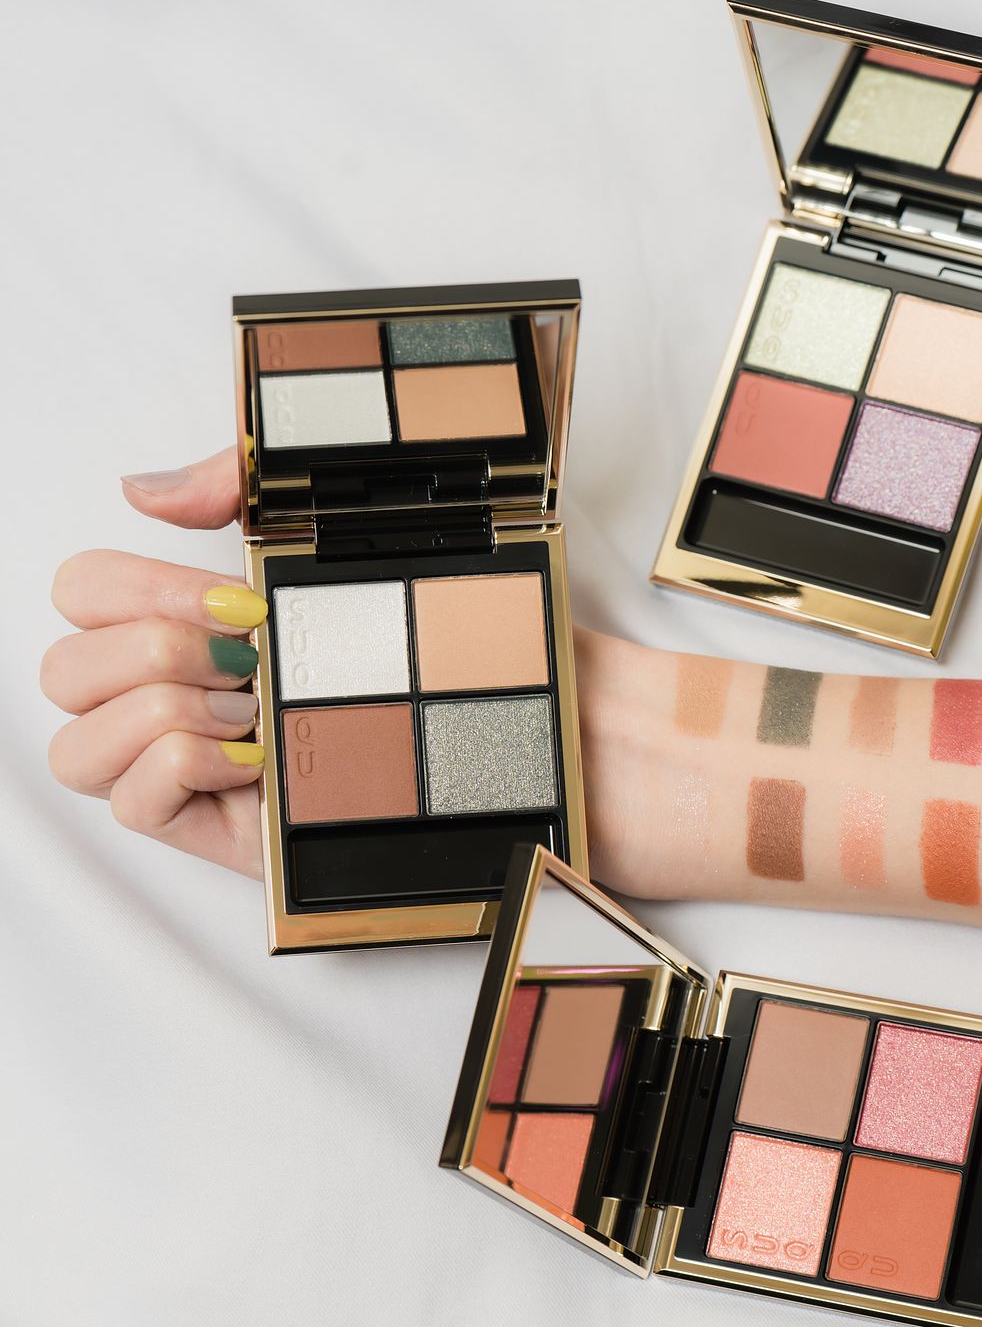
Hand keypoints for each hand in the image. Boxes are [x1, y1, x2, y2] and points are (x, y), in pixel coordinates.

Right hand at [43, 448, 674, 890]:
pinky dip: (179, 763)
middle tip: (252, 652)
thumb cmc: (483, 631)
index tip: (233, 591)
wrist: (573, 731)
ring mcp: (219, 773)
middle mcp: (203, 695)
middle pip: (64, 673)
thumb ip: (244, 488)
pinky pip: (136, 805)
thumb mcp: (360, 534)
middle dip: (145, 646)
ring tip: (261, 706)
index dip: (126, 586)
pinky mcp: (246, 839)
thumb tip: (137, 487)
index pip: (85, 598)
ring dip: (160, 705)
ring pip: (77, 746)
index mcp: (218, 621)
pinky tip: (260, 753)